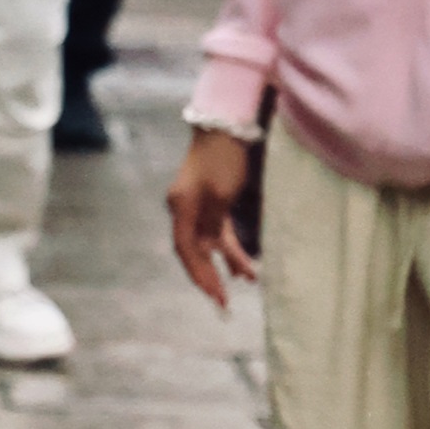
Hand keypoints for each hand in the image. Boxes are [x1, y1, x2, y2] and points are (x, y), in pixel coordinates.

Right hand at [167, 130, 260, 311]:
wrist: (225, 126)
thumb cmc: (223, 158)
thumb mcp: (220, 194)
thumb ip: (213, 224)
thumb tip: (210, 248)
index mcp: (181, 208)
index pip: (186, 250)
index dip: (199, 275)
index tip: (214, 295)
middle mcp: (184, 209)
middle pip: (194, 250)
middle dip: (209, 276)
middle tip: (224, 302)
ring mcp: (196, 205)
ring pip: (208, 242)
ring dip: (225, 262)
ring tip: (248, 280)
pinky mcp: (210, 201)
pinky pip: (217, 230)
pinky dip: (229, 246)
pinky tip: (244, 263)